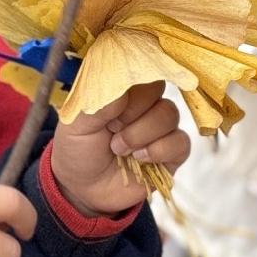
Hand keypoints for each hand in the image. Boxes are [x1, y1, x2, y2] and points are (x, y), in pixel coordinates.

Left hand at [49, 81, 191, 216]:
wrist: (83, 189)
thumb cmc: (78, 150)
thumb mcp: (75, 125)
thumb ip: (97, 103)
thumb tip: (122, 89)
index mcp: (122, 90)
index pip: (139, 68)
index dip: (129, 82)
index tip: (114, 101)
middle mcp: (145, 104)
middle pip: (158, 88)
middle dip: (133, 111)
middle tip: (112, 128)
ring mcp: (160, 127)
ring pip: (169, 114)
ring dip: (140, 133)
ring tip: (118, 148)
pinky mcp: (172, 152)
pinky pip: (180, 142)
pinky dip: (158, 150)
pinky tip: (139, 159)